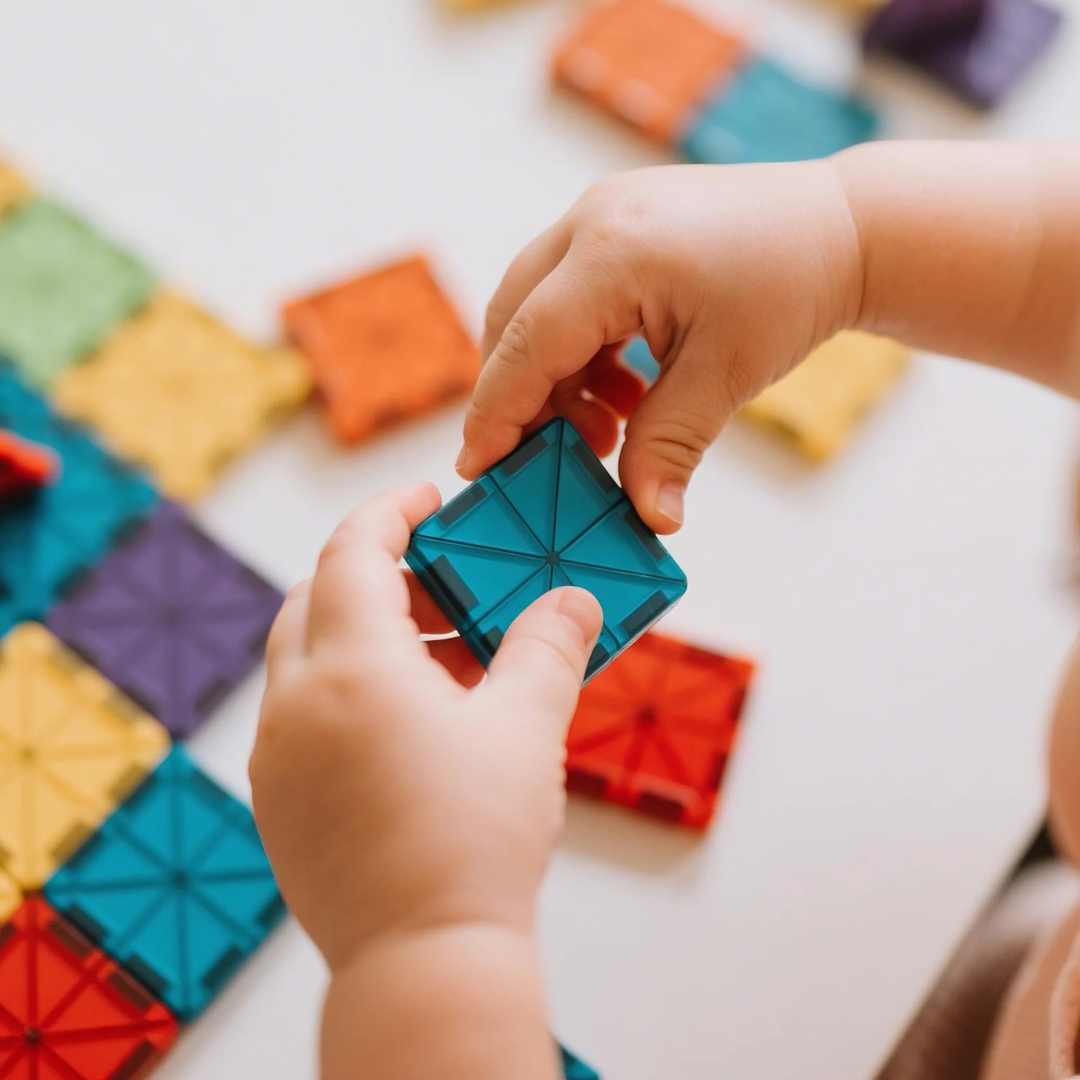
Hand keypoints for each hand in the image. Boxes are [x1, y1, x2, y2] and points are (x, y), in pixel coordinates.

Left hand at [249, 483, 602, 972]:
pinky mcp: (279, 801)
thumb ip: (549, 648)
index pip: (353, 551)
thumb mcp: (527, 728)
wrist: (424, 960)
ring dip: (367, 637)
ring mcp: (278, 755)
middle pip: (317, 598)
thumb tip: (574, 602)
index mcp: (351, 667)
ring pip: (308, 658)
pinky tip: (414, 723)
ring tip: (445, 661)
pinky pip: (305, 713)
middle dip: (380, 575)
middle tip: (445, 585)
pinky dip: (349, 690)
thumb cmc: (477, 841)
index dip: (392, 511)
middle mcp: (296, 702)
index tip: (430, 497)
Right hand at [460, 160, 862, 532]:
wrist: (841, 228)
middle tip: (555, 459)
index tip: (477, 468)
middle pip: (514, 323)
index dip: (496, 413)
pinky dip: (581, 352)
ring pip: (536, 310)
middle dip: (524, 398)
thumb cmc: (792, 287)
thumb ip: (669, 446)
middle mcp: (591, 221)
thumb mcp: (725, 374)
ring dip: (556, 378)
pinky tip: (625, 393)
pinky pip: (567, 296)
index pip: (525, 344)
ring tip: (608, 431)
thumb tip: (647, 517)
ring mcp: (600, 215)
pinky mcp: (614, 225)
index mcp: (612, 253)